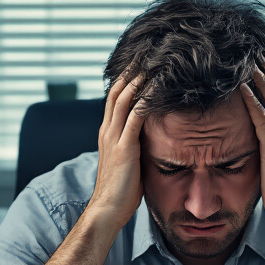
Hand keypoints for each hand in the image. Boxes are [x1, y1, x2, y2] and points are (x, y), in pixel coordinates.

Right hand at [87, 72, 147, 225]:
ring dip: (139, 78)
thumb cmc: (121, 192)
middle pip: (117, 91)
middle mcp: (107, 131)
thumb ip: (135, 146)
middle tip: (147, 54)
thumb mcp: (128, 162)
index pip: (114, 97)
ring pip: (124, 98)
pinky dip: (146, 98)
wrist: (107, 210)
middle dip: (132, 71)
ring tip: (153, 62)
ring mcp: (114, 138)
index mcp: (107, 133)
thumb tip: (152, 137)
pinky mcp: (124, 147)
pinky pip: (136, 115)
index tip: (141, 65)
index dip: (126, 79)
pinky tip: (157, 86)